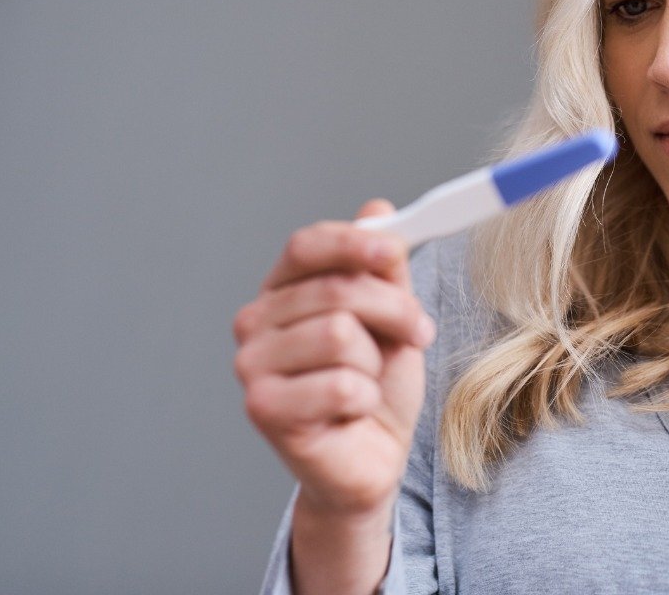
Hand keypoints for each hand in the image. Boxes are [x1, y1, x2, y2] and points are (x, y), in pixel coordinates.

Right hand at [233, 200, 435, 518]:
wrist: (371, 458)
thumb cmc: (376, 387)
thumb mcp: (391, 318)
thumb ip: (383, 269)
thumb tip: (376, 210)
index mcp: (282, 291)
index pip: (306, 245)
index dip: (352, 242)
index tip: (396, 249)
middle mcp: (255, 322)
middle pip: (336, 289)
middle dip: (393, 310)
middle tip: (417, 333)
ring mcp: (252, 365)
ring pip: (340, 334)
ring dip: (375, 362)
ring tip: (368, 381)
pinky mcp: (263, 408)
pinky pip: (341, 384)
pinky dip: (365, 398)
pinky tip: (352, 412)